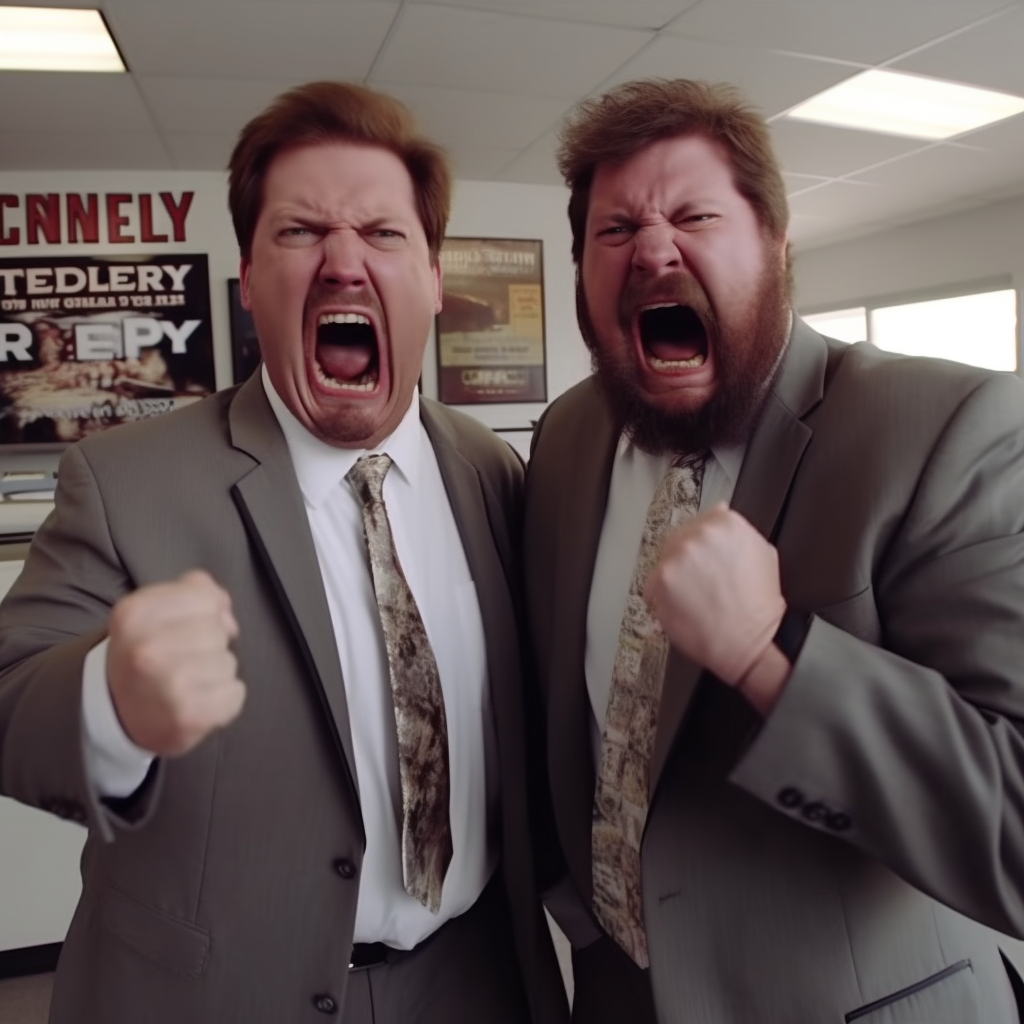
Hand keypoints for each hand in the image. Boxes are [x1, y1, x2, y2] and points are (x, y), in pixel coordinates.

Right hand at [106, 570, 244, 756]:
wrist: (115, 713)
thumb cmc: (143, 653)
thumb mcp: (154, 608)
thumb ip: (196, 591)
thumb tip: (225, 610)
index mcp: (135, 613)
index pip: (206, 598)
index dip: (202, 613)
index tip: (180, 629)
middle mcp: (148, 648)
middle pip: (219, 631)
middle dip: (208, 644)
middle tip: (180, 661)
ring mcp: (170, 683)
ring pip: (229, 662)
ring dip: (216, 673)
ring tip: (186, 683)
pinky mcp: (189, 715)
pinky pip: (236, 693)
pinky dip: (224, 699)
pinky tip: (197, 702)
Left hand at [644, 503, 785, 685]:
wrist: (750, 642)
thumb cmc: (758, 605)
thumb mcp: (762, 553)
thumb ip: (737, 531)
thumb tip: (719, 512)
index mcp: (726, 523)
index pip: (700, 522)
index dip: (701, 546)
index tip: (704, 561)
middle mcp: (699, 535)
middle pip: (678, 539)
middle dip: (686, 561)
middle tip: (700, 585)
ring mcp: (678, 556)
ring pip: (665, 561)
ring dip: (675, 577)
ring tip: (695, 598)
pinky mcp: (660, 579)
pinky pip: (652, 584)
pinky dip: (662, 597)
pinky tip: (684, 607)